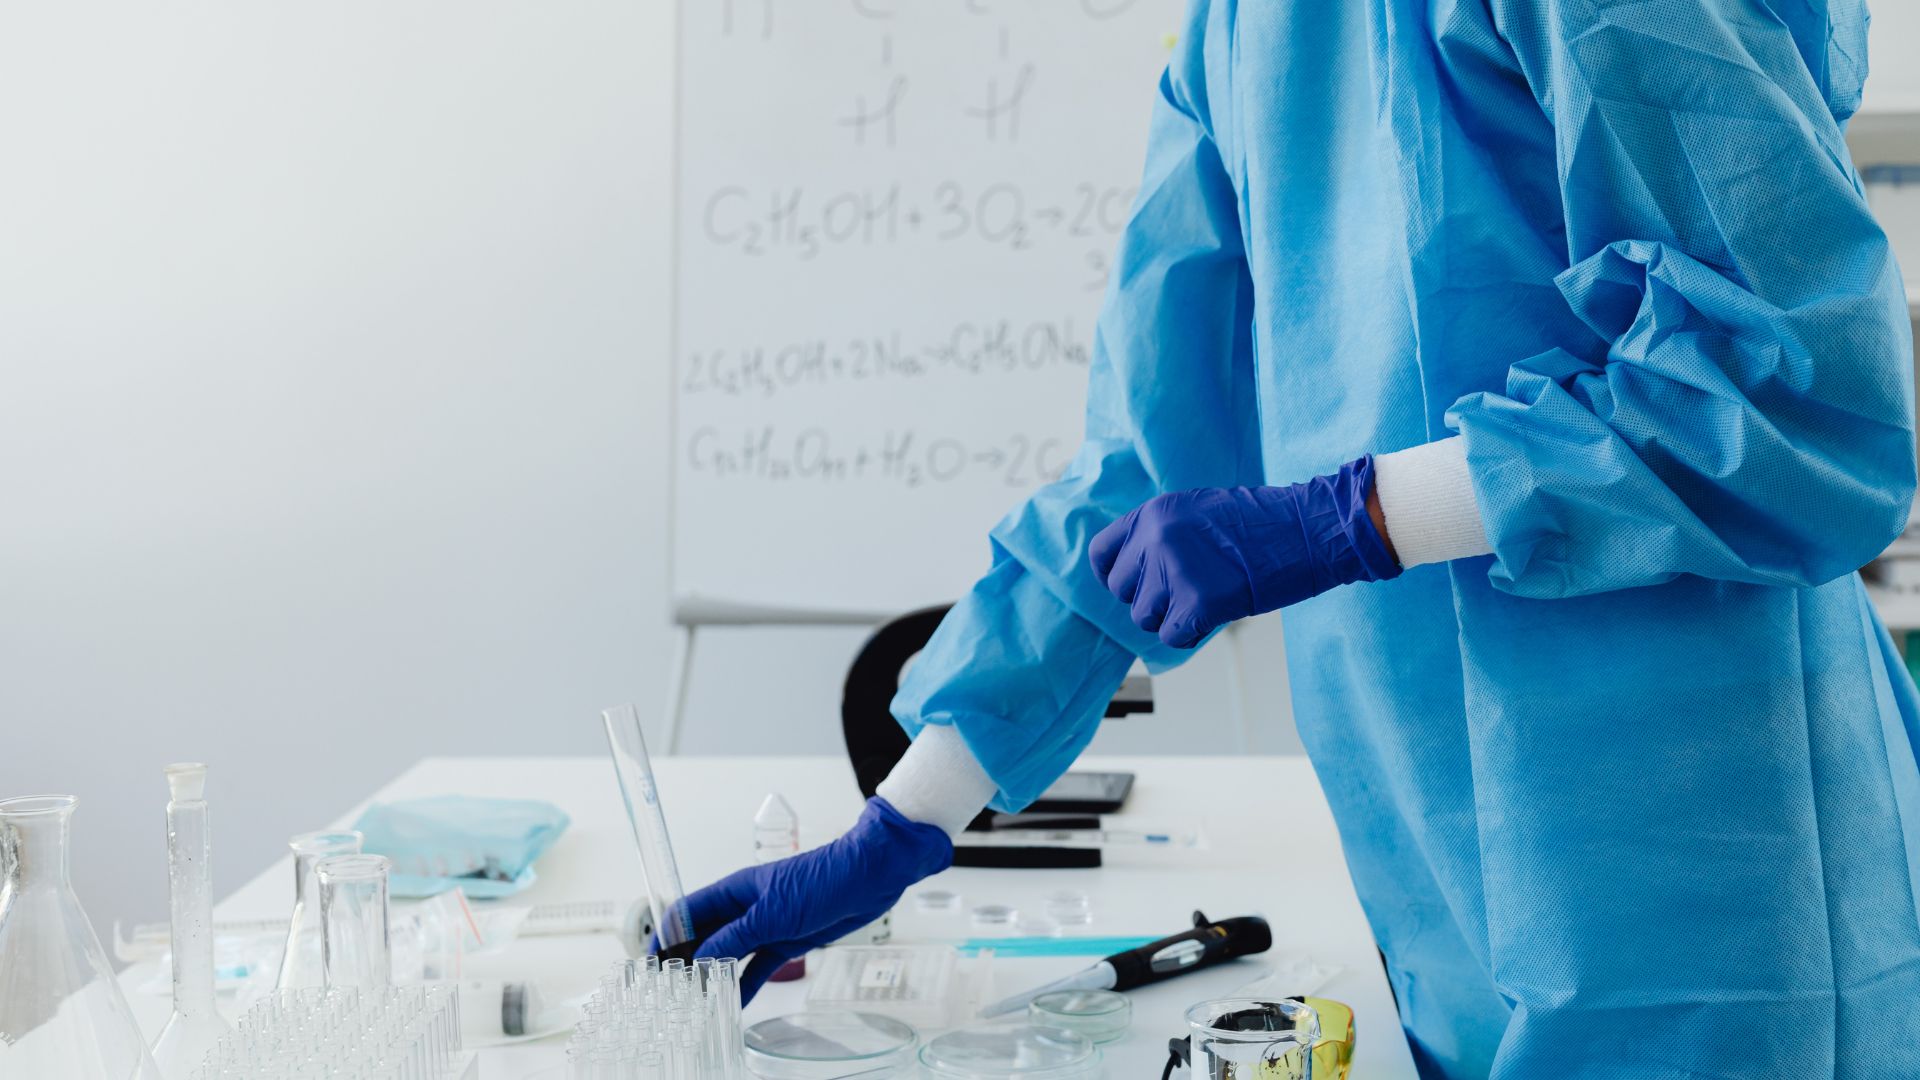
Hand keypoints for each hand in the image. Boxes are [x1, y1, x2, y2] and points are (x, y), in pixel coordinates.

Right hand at [669, 797, 952, 1001]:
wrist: (869, 875)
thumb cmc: (822, 880)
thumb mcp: (772, 913)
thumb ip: (734, 938)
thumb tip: (701, 959)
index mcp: (732, 891)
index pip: (685, 913)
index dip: (665, 937)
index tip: (651, 965)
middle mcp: (743, 908)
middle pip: (704, 937)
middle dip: (686, 961)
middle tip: (670, 992)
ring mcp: (764, 925)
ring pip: (728, 954)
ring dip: (714, 976)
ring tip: (696, 1004)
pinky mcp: (786, 940)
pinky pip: (757, 966)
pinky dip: (745, 984)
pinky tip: (734, 1005)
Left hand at [1088, 455, 1400, 648]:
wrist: (1310, 529)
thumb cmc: (1263, 524)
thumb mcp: (1198, 511)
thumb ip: (1161, 535)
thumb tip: (1136, 573)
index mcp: (1153, 513)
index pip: (1102, 555)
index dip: (1116, 576)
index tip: (1136, 585)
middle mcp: (1156, 540)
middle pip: (1122, 592)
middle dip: (1150, 599)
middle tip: (1183, 594)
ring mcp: (1175, 571)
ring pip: (1144, 617)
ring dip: (1171, 617)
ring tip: (1204, 601)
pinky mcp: (1199, 603)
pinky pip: (1171, 636)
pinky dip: (1189, 635)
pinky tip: (1211, 618)